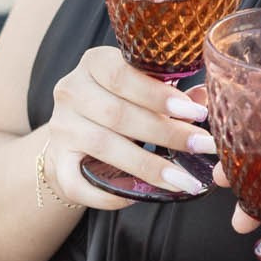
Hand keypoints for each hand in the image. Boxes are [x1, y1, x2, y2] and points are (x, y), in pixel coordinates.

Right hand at [41, 46, 212, 208]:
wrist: (75, 131)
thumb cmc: (119, 103)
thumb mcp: (142, 89)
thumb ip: (171, 94)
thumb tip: (205, 99)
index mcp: (94, 63)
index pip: (121, 74)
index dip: (158, 95)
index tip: (194, 113)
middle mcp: (71, 92)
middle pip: (117, 113)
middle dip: (165, 133)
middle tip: (201, 147)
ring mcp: (60, 128)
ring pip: (103, 146)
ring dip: (148, 166)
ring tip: (184, 180)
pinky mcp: (55, 162)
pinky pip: (78, 183)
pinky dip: (109, 194)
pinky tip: (139, 197)